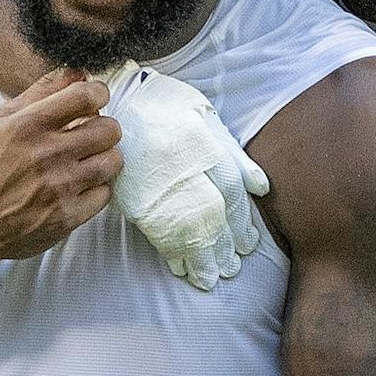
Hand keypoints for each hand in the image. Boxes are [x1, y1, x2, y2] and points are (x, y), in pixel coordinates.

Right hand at [0, 70, 122, 262]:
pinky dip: (97, 187)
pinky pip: (105, 193)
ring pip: (113, 160)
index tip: (97, 97)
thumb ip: (40, 92)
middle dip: (104, 126)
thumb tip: (76, 72)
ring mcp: (60, 187)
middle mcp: (47, 155)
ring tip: (89, 159)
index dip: (99, 92)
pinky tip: (81, 185)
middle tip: (93, 132)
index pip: (84, 96)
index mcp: (29, 126)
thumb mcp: (1, 121)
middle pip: (108, 129)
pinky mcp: (68, 216)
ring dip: (105, 156)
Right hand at [103, 63, 270, 290]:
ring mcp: (158, 186)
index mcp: (205, 148)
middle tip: (233, 267)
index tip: (249, 244)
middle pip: (212, 217)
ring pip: (186, 230)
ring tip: (212, 278)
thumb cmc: (163, 102)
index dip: (242, 224)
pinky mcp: (134, 197)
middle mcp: (184, 170)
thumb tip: (260, 187)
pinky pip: (157, 230)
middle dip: (225, 247)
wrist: (115, 97)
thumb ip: (232, 150)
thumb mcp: (203, 113)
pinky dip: (170, 251)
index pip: (231, 195)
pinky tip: (180, 265)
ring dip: (201, 258)